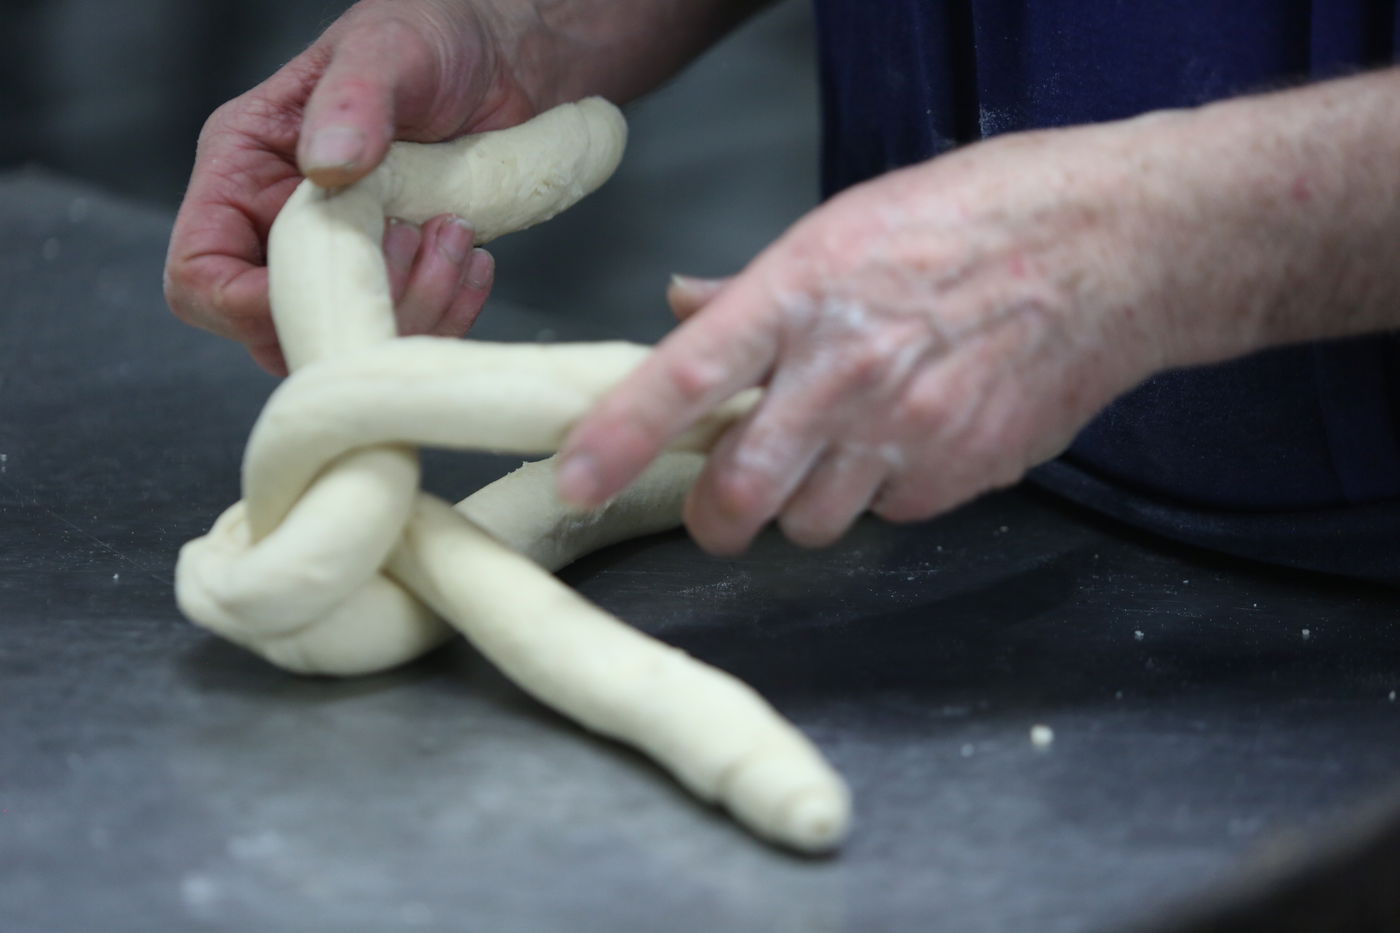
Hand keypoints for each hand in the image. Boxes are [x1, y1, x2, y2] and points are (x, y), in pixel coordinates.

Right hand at [164, 0, 532, 373]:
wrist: (504, 57)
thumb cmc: (430, 35)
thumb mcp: (389, 49)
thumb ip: (354, 99)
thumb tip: (327, 165)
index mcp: (245, 170)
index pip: (201, 275)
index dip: (248, 306)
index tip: (332, 284)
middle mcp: (280, 227)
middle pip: (277, 329)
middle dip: (354, 308)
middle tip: (421, 238)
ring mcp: (343, 260)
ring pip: (350, 341)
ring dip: (415, 309)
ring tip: (457, 236)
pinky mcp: (401, 279)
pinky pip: (408, 333)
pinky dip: (449, 311)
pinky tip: (475, 258)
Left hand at [558, 117, 1214, 553]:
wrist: (1117, 248)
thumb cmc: (982, 217)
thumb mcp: (851, 223)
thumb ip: (758, 288)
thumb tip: (684, 310)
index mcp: (804, 290)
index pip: (686, 377)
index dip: (620, 437)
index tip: (577, 479)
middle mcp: (847, 369)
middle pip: (741, 492)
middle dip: (717, 519)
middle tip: (722, 510)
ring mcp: (909, 429)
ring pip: (814, 521)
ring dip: (807, 505)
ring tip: (841, 452)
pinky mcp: (962, 472)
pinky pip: (892, 513)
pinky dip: (886, 494)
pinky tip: (915, 439)